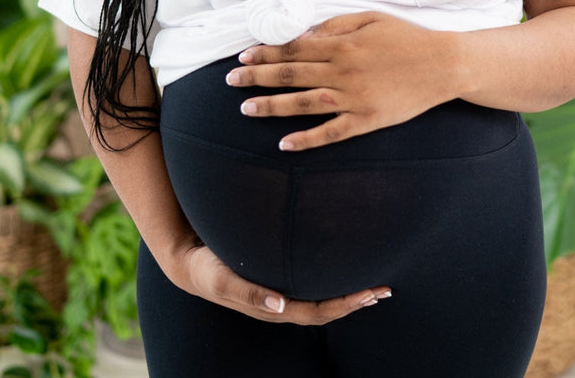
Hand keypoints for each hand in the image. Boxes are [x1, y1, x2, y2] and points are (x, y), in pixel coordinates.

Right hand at [164, 237, 390, 324]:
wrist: (190, 262)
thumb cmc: (208, 268)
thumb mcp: (224, 279)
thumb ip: (249, 293)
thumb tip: (279, 306)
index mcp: (273, 307)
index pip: (317, 311)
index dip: (345, 304)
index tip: (369, 293)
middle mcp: (281, 305)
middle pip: (326, 309)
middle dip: (355, 301)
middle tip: (384, 288)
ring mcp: (279, 295)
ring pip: (320, 300)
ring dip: (347, 294)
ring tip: (373, 285)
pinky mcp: (276, 281)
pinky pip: (309, 286)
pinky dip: (330, 282)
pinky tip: (340, 270)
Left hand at [225, 12, 459, 149]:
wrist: (443, 65)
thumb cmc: (407, 38)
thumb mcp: (370, 18)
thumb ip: (334, 26)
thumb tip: (303, 36)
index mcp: (342, 45)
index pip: (293, 50)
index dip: (266, 53)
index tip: (242, 56)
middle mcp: (342, 72)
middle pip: (291, 75)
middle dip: (257, 78)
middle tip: (231, 81)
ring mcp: (353, 99)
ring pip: (303, 104)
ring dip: (272, 107)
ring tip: (245, 110)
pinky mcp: (366, 121)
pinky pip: (331, 132)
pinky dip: (306, 139)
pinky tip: (284, 144)